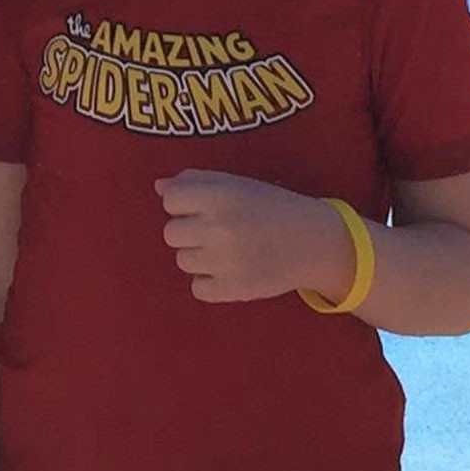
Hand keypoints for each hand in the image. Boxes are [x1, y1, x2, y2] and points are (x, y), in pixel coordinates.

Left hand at [154, 172, 353, 306]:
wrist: (311, 241)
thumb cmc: (269, 206)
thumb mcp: (236, 184)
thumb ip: (195, 180)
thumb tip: (158, 187)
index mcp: (220, 195)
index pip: (170, 201)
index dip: (183, 204)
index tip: (203, 208)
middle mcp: (218, 227)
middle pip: (171, 233)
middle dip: (189, 231)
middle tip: (217, 231)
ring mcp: (224, 261)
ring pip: (183, 261)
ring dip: (199, 256)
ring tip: (226, 250)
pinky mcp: (231, 290)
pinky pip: (197, 288)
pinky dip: (210, 282)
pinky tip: (230, 270)